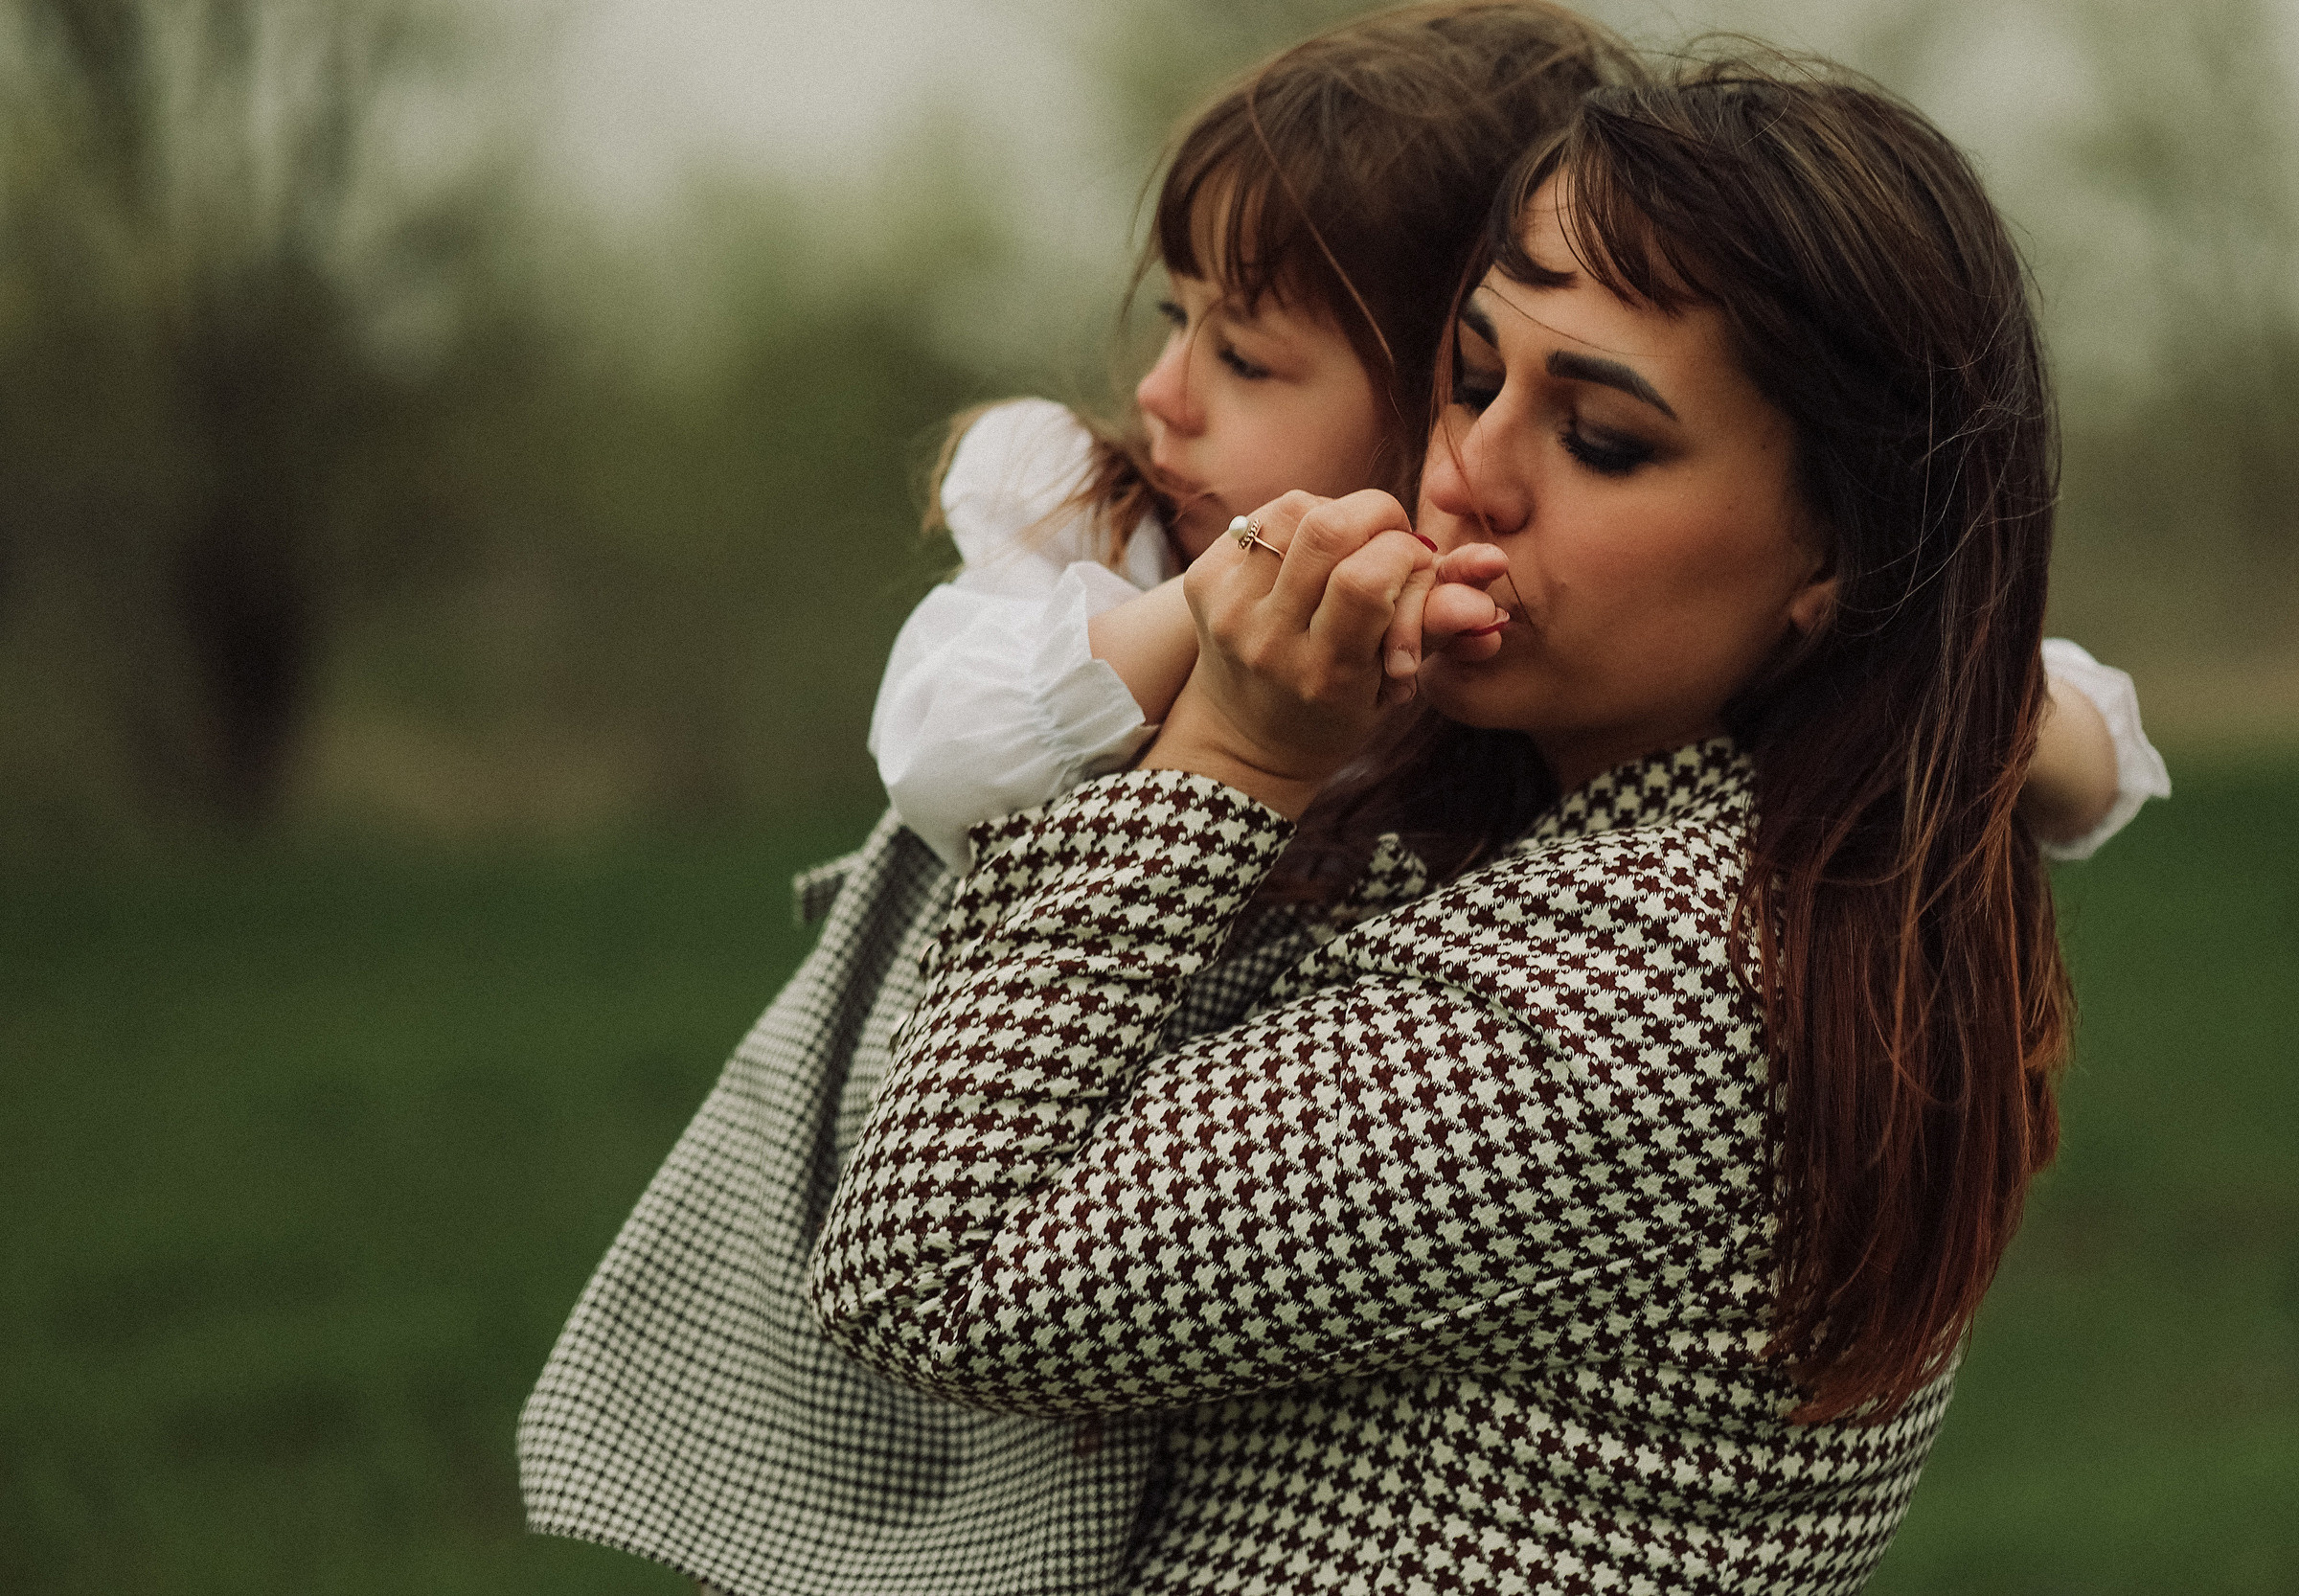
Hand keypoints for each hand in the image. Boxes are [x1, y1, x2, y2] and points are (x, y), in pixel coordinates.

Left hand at [1137, 492, 1506, 815]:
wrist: (1245, 740)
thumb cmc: (1337, 711)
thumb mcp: (1394, 682)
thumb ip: (1438, 624)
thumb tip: (1491, 574)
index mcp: (1324, 673)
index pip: (1367, 578)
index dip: (1404, 553)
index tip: (1416, 568)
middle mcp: (1269, 641)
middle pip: (1326, 528)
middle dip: (1377, 515)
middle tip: (1390, 538)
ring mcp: (1227, 610)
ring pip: (1292, 509)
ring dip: (1335, 513)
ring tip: (1349, 549)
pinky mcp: (1200, 584)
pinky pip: (1258, 517)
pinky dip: (1295, 522)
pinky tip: (1306, 555)